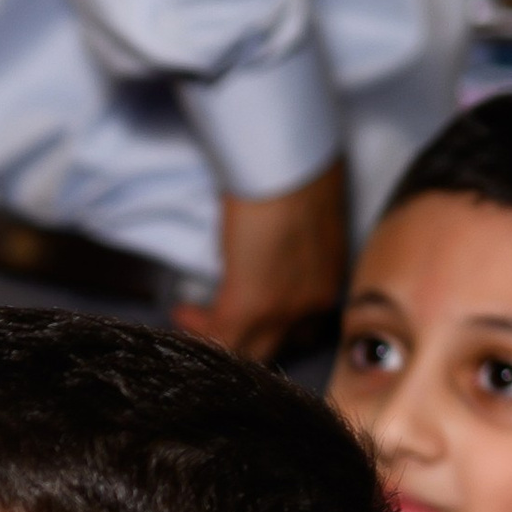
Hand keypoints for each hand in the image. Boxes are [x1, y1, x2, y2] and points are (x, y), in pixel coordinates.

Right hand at [174, 157, 346, 363]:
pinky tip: (182, 312)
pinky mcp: (248, 308)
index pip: (304, 325)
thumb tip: (268, 253)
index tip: (248, 313)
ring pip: (246, 353)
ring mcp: (283, 310)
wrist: (285, 159)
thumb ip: (293, 246)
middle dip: (243, 341)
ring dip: (216, 341)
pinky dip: (196, 329)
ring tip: (191, 323)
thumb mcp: (308, 214)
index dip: (272, 324)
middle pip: (277, 346)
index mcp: (329, 277)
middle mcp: (313, 303)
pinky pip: (218, 339)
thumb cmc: (298, 168)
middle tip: (213, 327)